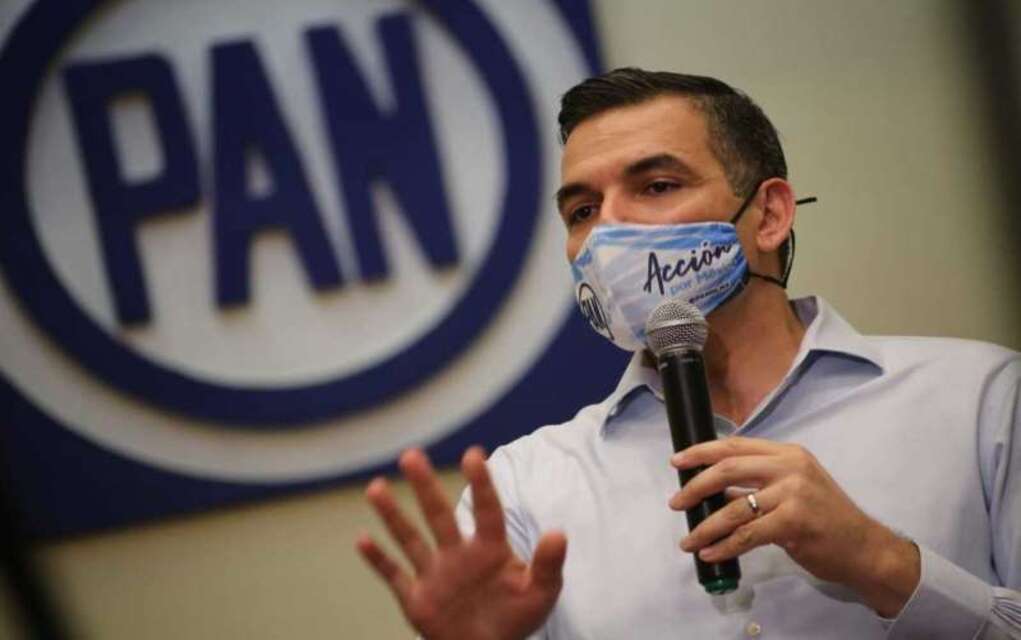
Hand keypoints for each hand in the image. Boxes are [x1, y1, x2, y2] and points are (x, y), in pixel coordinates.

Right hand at [357, 447, 566, 639]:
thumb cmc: (516, 617)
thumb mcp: (540, 594)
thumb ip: (548, 566)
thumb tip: (559, 534)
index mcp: (490, 550)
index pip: (487, 512)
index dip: (482, 484)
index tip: (473, 455)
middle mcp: (457, 555)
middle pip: (438, 515)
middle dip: (425, 486)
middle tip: (411, 455)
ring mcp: (435, 575)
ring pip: (410, 539)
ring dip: (393, 515)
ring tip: (376, 487)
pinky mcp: (417, 599)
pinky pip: (394, 576)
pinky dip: (378, 560)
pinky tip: (361, 539)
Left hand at [668, 437, 919, 616]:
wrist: (864, 547)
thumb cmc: (825, 518)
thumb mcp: (793, 488)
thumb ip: (757, 484)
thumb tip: (714, 488)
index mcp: (787, 453)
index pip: (735, 445)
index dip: (701, 451)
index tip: (676, 461)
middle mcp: (789, 467)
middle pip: (727, 469)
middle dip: (695, 486)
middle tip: (676, 502)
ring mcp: (793, 493)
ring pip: (733, 508)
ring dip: (705, 526)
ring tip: (688, 540)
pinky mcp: (793, 522)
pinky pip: (746, 535)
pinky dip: (724, 546)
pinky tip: (710, 553)